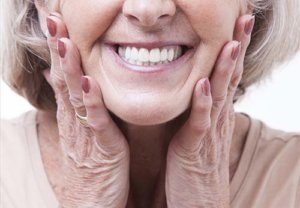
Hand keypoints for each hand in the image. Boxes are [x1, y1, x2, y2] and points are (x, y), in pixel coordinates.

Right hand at [44, 13, 128, 207]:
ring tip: (64, 41)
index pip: (62, 75)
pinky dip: (90, 101)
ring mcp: (85, 132)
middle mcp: (74, 119)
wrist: (91, 202)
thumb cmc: (91, 165)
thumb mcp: (81, 131)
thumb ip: (76, 105)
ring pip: (74, 95)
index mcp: (73, 114)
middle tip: (53, 19)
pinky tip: (87, 82)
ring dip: (69, 68)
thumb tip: (62, 80)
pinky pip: (94, 121)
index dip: (58, 48)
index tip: (55, 22)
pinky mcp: (101, 147)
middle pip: (63, 79)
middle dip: (58, 48)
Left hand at [165, 15, 254, 207]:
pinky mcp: (195, 147)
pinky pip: (200, 122)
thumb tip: (199, 89)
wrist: (199, 202)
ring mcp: (208, 132)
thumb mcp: (200, 132)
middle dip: (237, 48)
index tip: (236, 25)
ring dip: (225, 69)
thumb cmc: (196, 166)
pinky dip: (202, 103)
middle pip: (230, 78)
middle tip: (243, 20)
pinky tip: (203, 85)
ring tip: (230, 43)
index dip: (233, 50)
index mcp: (215, 113)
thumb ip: (201, 111)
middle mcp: (216, 119)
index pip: (228, 75)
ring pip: (219, 95)